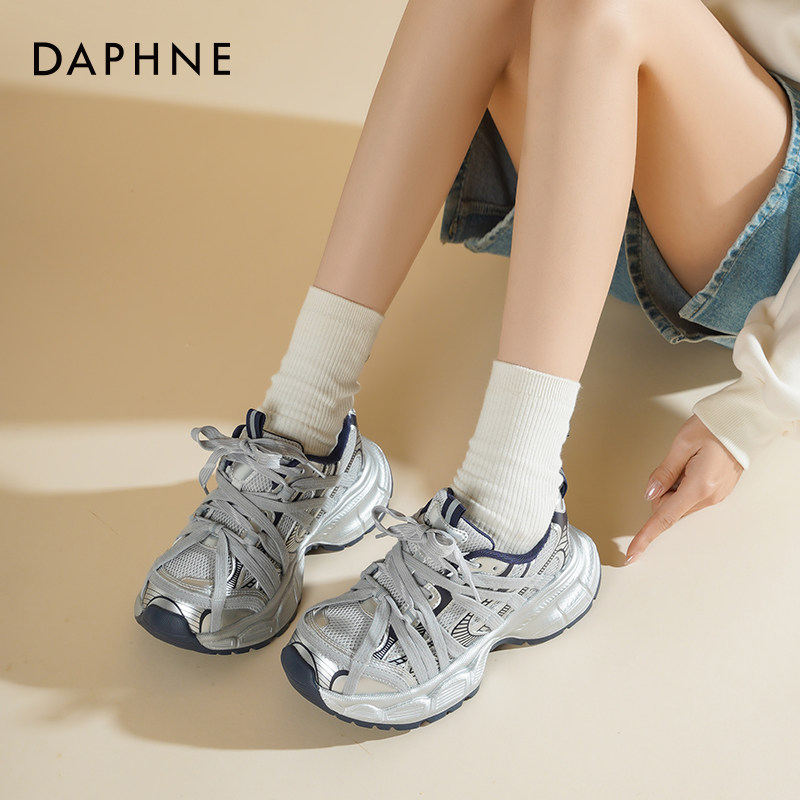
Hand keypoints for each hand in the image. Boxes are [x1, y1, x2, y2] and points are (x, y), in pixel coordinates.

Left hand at [626, 415, 742, 563]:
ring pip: (678, 502)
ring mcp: (716, 496)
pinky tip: (693, 465)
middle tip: (671, 465)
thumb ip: (664, 472)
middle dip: (661, 492)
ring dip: (673, 486)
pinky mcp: (718, 492)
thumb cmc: (714, 427)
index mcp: (699, 486)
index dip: (646, 536)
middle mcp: (709, 496)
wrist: (743, 422)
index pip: (665, 517)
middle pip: (669, 508)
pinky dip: (683, 484)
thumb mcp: (682, 444)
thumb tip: (651, 493)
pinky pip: (690, 496)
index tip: (633, 552)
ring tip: (687, 461)